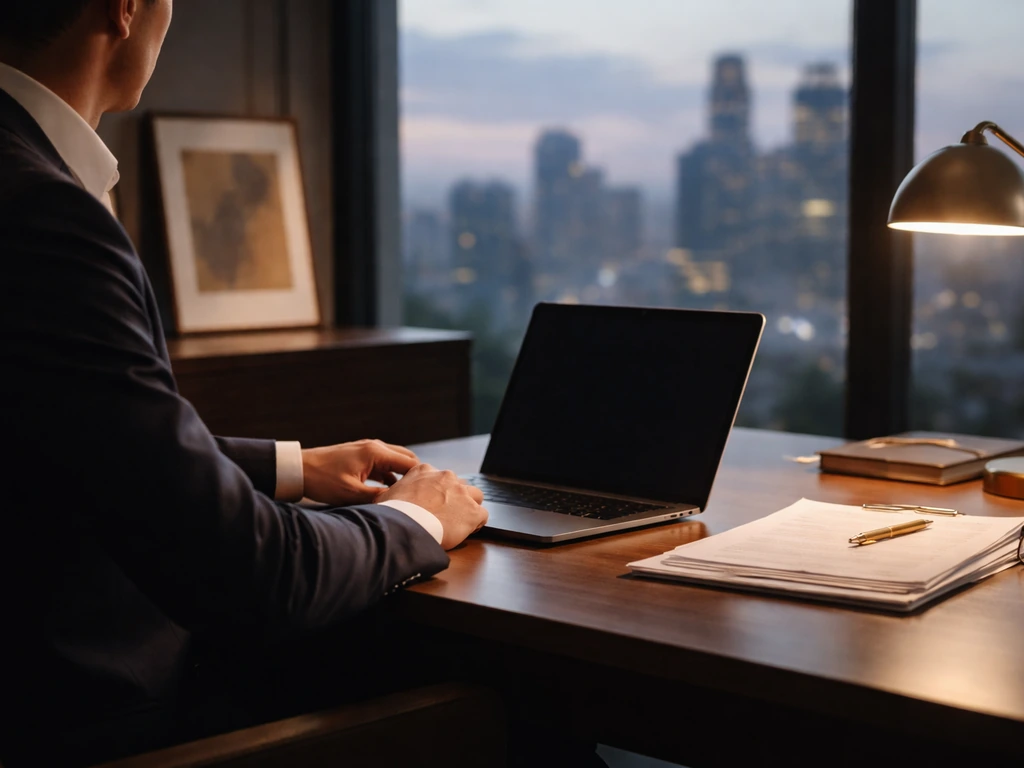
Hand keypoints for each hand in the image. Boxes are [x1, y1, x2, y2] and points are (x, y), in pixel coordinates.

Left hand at [301, 439, 418, 505]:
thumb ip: (378, 497)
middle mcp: (375, 446)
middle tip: (421, 494)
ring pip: (395, 461)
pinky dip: (389, 475)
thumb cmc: (323, 480)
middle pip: (406, 459)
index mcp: (376, 452)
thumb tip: (399, 504)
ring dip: (402, 476)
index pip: (410, 463)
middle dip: (415, 475)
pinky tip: (389, 491)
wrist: (299, 469)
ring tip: (407, 494)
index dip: (421, 479)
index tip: (427, 494)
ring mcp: (368, 449)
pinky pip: (383, 464)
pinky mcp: (361, 456)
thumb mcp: (352, 494)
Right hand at [377, 464, 487, 549]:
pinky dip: (476, 523)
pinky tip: (466, 531)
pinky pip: (482, 515)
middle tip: (445, 515)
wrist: (404, 527)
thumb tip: (388, 500)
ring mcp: (461, 493)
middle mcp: (446, 477)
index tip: (434, 504)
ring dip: (469, 508)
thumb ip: (394, 492)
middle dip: (455, 498)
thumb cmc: (392, 513)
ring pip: (475, 497)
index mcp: (425, 471)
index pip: (439, 478)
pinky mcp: (472, 511)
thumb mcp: (386, 495)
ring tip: (458, 523)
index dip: (438, 493)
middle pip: (459, 485)